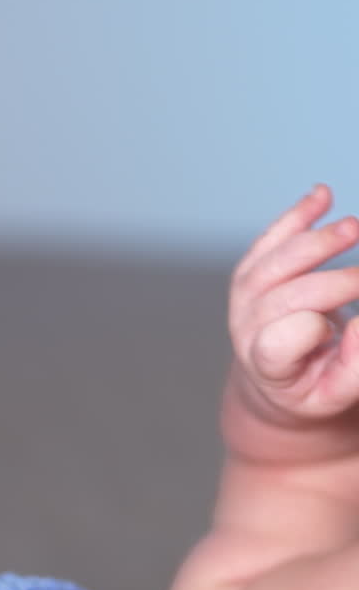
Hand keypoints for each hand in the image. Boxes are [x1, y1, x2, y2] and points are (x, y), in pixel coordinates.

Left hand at [230, 185, 358, 417]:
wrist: (277, 381)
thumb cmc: (313, 387)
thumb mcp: (335, 394)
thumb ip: (354, 367)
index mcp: (264, 365)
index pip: (281, 339)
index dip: (314, 327)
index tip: (344, 326)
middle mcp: (244, 329)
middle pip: (288, 296)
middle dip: (338, 282)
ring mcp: (242, 299)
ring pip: (275, 261)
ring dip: (318, 240)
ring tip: (354, 229)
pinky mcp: (249, 274)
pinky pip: (269, 240)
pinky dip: (296, 216)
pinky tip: (322, 195)